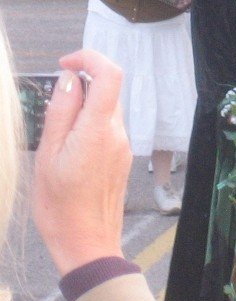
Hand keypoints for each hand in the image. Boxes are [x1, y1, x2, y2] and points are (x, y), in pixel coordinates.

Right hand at [33, 49, 131, 275]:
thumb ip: (61, 112)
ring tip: (56, 140)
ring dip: (82, 110)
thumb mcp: (47, 154)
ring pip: (105, 110)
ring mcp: (123, 146)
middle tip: (51, 109)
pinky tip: (68, 152)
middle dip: (79, 88)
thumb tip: (70, 79)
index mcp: (99, 130)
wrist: (86, 242)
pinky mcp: (122, 157)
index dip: (89, 58)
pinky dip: (88, 126)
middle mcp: (118, 133)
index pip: (110, 74)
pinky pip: (107, 129)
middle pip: (107, 91)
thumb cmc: (60, 205)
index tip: (65, 64)